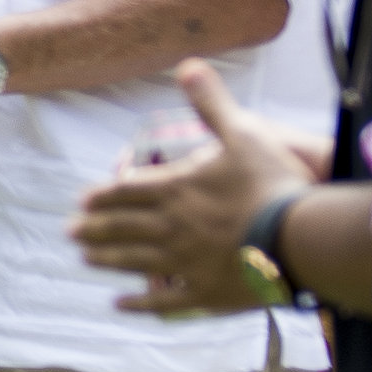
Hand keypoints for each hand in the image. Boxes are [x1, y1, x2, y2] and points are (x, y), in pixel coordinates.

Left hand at [66, 59, 309, 313]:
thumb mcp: (243, 133)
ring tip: (86, 258)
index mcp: (175, 190)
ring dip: (106, 259)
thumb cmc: (272, 184)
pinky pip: (162, 302)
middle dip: (94, 228)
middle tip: (70, 232)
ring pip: (133, 261)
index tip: (82, 200)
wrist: (301, 238)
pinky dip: (138, 305)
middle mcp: (169, 227)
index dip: (103, 195)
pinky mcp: (203, 293)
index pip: (127, 192)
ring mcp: (183, 263)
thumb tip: (188, 65)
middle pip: (121, 227)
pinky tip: (119, 306)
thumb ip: (212, 103)